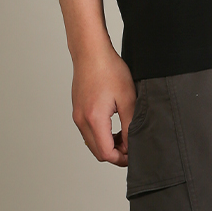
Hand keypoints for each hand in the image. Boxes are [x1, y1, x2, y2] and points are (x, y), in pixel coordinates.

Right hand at [71, 44, 137, 166]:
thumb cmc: (109, 70)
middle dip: (115, 154)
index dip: (122, 158)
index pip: (106, 153)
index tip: (134, 152)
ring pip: (92, 142)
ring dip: (107, 144)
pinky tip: (113, 125)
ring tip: (124, 135)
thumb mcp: (127, 98)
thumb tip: (130, 144)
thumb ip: (129, 124)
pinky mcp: (77, 110)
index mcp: (94, 119)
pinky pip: (88, 131)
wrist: (91, 52)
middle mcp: (82, 120)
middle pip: (97, 152)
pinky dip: (100, 135)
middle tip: (131, 146)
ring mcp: (77, 115)